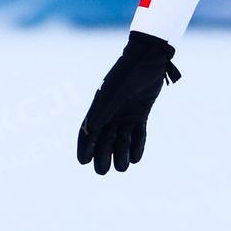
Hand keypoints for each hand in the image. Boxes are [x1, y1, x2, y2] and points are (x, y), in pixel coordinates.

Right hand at [76, 31, 180, 175]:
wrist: (147, 60)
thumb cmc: (127, 74)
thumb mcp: (114, 94)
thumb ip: (103, 112)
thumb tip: (90, 132)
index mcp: (100, 107)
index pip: (88, 131)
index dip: (84, 147)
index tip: (83, 162)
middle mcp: (111, 113)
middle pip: (104, 139)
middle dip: (102, 156)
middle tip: (102, 171)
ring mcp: (126, 114)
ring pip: (121, 139)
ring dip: (121, 154)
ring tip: (122, 167)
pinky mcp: (141, 113)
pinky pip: (138, 134)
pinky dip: (136, 146)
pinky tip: (136, 158)